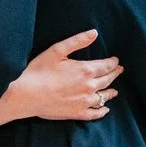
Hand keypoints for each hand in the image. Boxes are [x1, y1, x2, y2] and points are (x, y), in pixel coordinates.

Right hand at [0, 31, 120, 132]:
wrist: (26, 95)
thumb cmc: (39, 71)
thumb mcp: (57, 50)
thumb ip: (77, 41)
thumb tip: (95, 33)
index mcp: (85, 70)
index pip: (106, 66)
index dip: (113, 63)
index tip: (116, 61)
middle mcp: (89, 86)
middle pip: (108, 80)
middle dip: (114, 74)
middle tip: (119, 71)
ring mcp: (84, 102)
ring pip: (104, 97)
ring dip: (111, 92)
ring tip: (114, 90)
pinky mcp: (77, 113)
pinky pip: (95, 113)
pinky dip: (102, 111)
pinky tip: (105, 109)